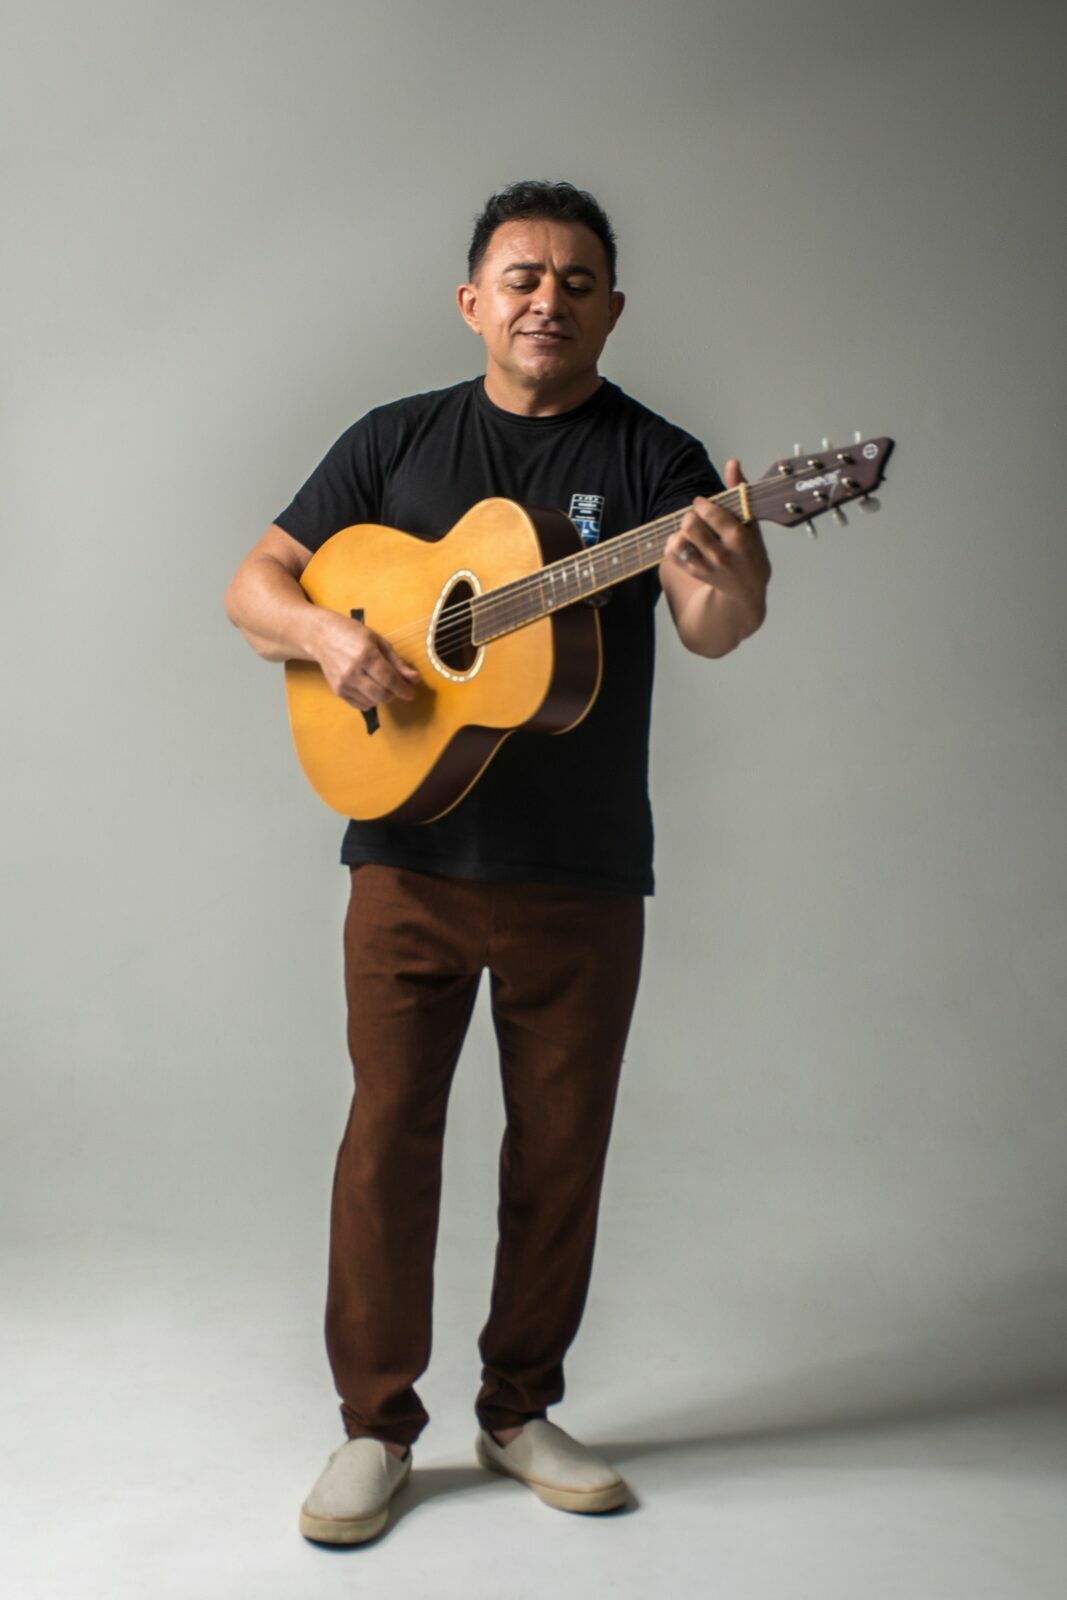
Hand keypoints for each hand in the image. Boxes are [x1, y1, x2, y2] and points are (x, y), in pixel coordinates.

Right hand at [313, 611, 420, 709]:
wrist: (321, 636)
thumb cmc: (353, 634)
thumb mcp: (379, 642)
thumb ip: (397, 662)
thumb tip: (415, 679)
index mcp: (366, 655)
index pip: (389, 679)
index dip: (403, 689)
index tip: (411, 693)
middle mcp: (353, 671)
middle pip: (381, 694)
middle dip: (394, 694)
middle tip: (398, 688)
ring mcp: (343, 683)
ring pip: (372, 702)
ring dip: (382, 697)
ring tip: (383, 685)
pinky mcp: (337, 691)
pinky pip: (360, 705)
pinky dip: (370, 701)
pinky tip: (371, 689)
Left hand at [664, 458, 771, 623]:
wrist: (747, 588)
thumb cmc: (750, 551)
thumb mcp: (750, 521)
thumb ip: (739, 490)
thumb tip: (732, 462)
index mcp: (738, 538)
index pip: (710, 513)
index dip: (702, 504)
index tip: (703, 505)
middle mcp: (721, 553)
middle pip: (690, 526)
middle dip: (690, 517)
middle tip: (697, 519)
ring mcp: (706, 566)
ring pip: (678, 542)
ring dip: (680, 532)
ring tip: (690, 532)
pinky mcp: (694, 574)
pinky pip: (671, 555)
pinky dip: (672, 545)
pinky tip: (684, 542)